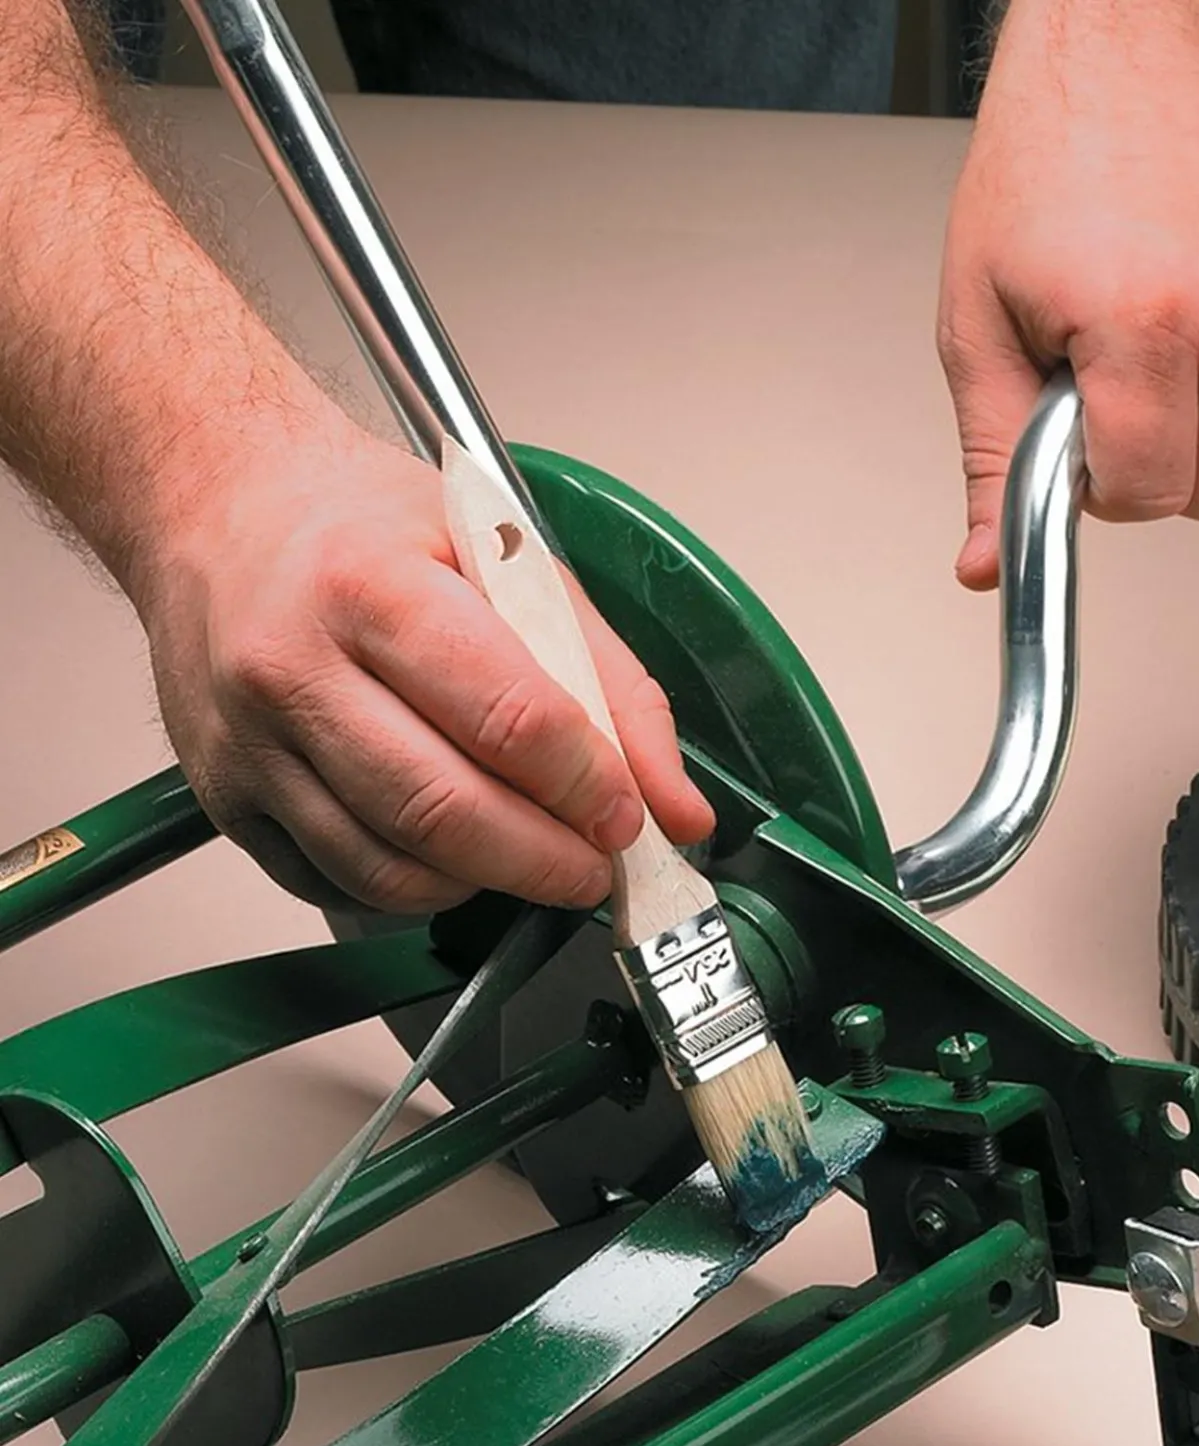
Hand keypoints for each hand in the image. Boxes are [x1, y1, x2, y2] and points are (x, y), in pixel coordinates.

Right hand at [128, 406, 712, 912]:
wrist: (219, 502)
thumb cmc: (366, 525)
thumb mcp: (512, 561)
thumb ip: (614, 685)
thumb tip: (679, 812)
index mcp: (372, 587)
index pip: (509, 719)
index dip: (587, 786)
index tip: (626, 815)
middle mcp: (294, 667)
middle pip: (445, 812)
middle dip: (546, 861)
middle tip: (592, 866)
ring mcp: (250, 743)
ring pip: (388, 869)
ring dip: (484, 885)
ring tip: (525, 855)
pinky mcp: (228, 799)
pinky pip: (335, 885)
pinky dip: (413, 892)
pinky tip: (448, 856)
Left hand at [937, 0, 1198, 590]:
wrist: (1130, 58)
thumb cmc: (1049, 172)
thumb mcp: (979, 319)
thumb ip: (993, 454)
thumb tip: (990, 565)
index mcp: (1140, 322)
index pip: (1150, 493)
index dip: (1109, 487)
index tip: (1090, 435)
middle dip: (1167, 466)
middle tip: (1129, 388)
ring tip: (1179, 350)